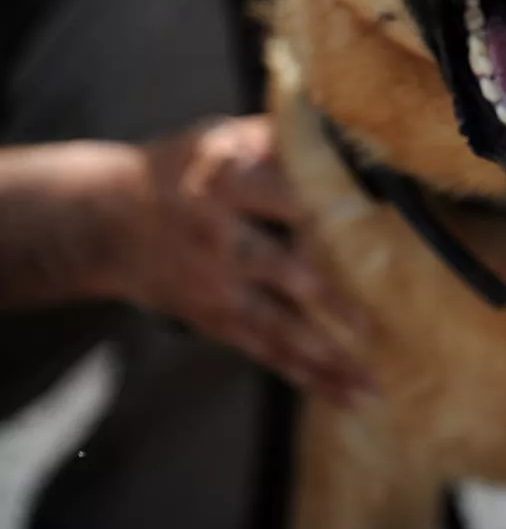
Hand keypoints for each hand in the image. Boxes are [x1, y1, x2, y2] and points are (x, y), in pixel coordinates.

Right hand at [108, 116, 373, 405]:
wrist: (107, 219)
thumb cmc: (180, 168)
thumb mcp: (220, 136)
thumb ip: (276, 136)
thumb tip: (342, 133)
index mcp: (223, 182)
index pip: (279, 195)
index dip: (322, 208)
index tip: (376, 222)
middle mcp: (219, 237)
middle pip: (279, 269)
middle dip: (327, 298)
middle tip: (373, 323)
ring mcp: (216, 286)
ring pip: (277, 327)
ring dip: (326, 357)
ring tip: (372, 384)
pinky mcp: (215, 320)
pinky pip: (267, 352)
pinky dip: (308, 375)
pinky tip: (347, 395)